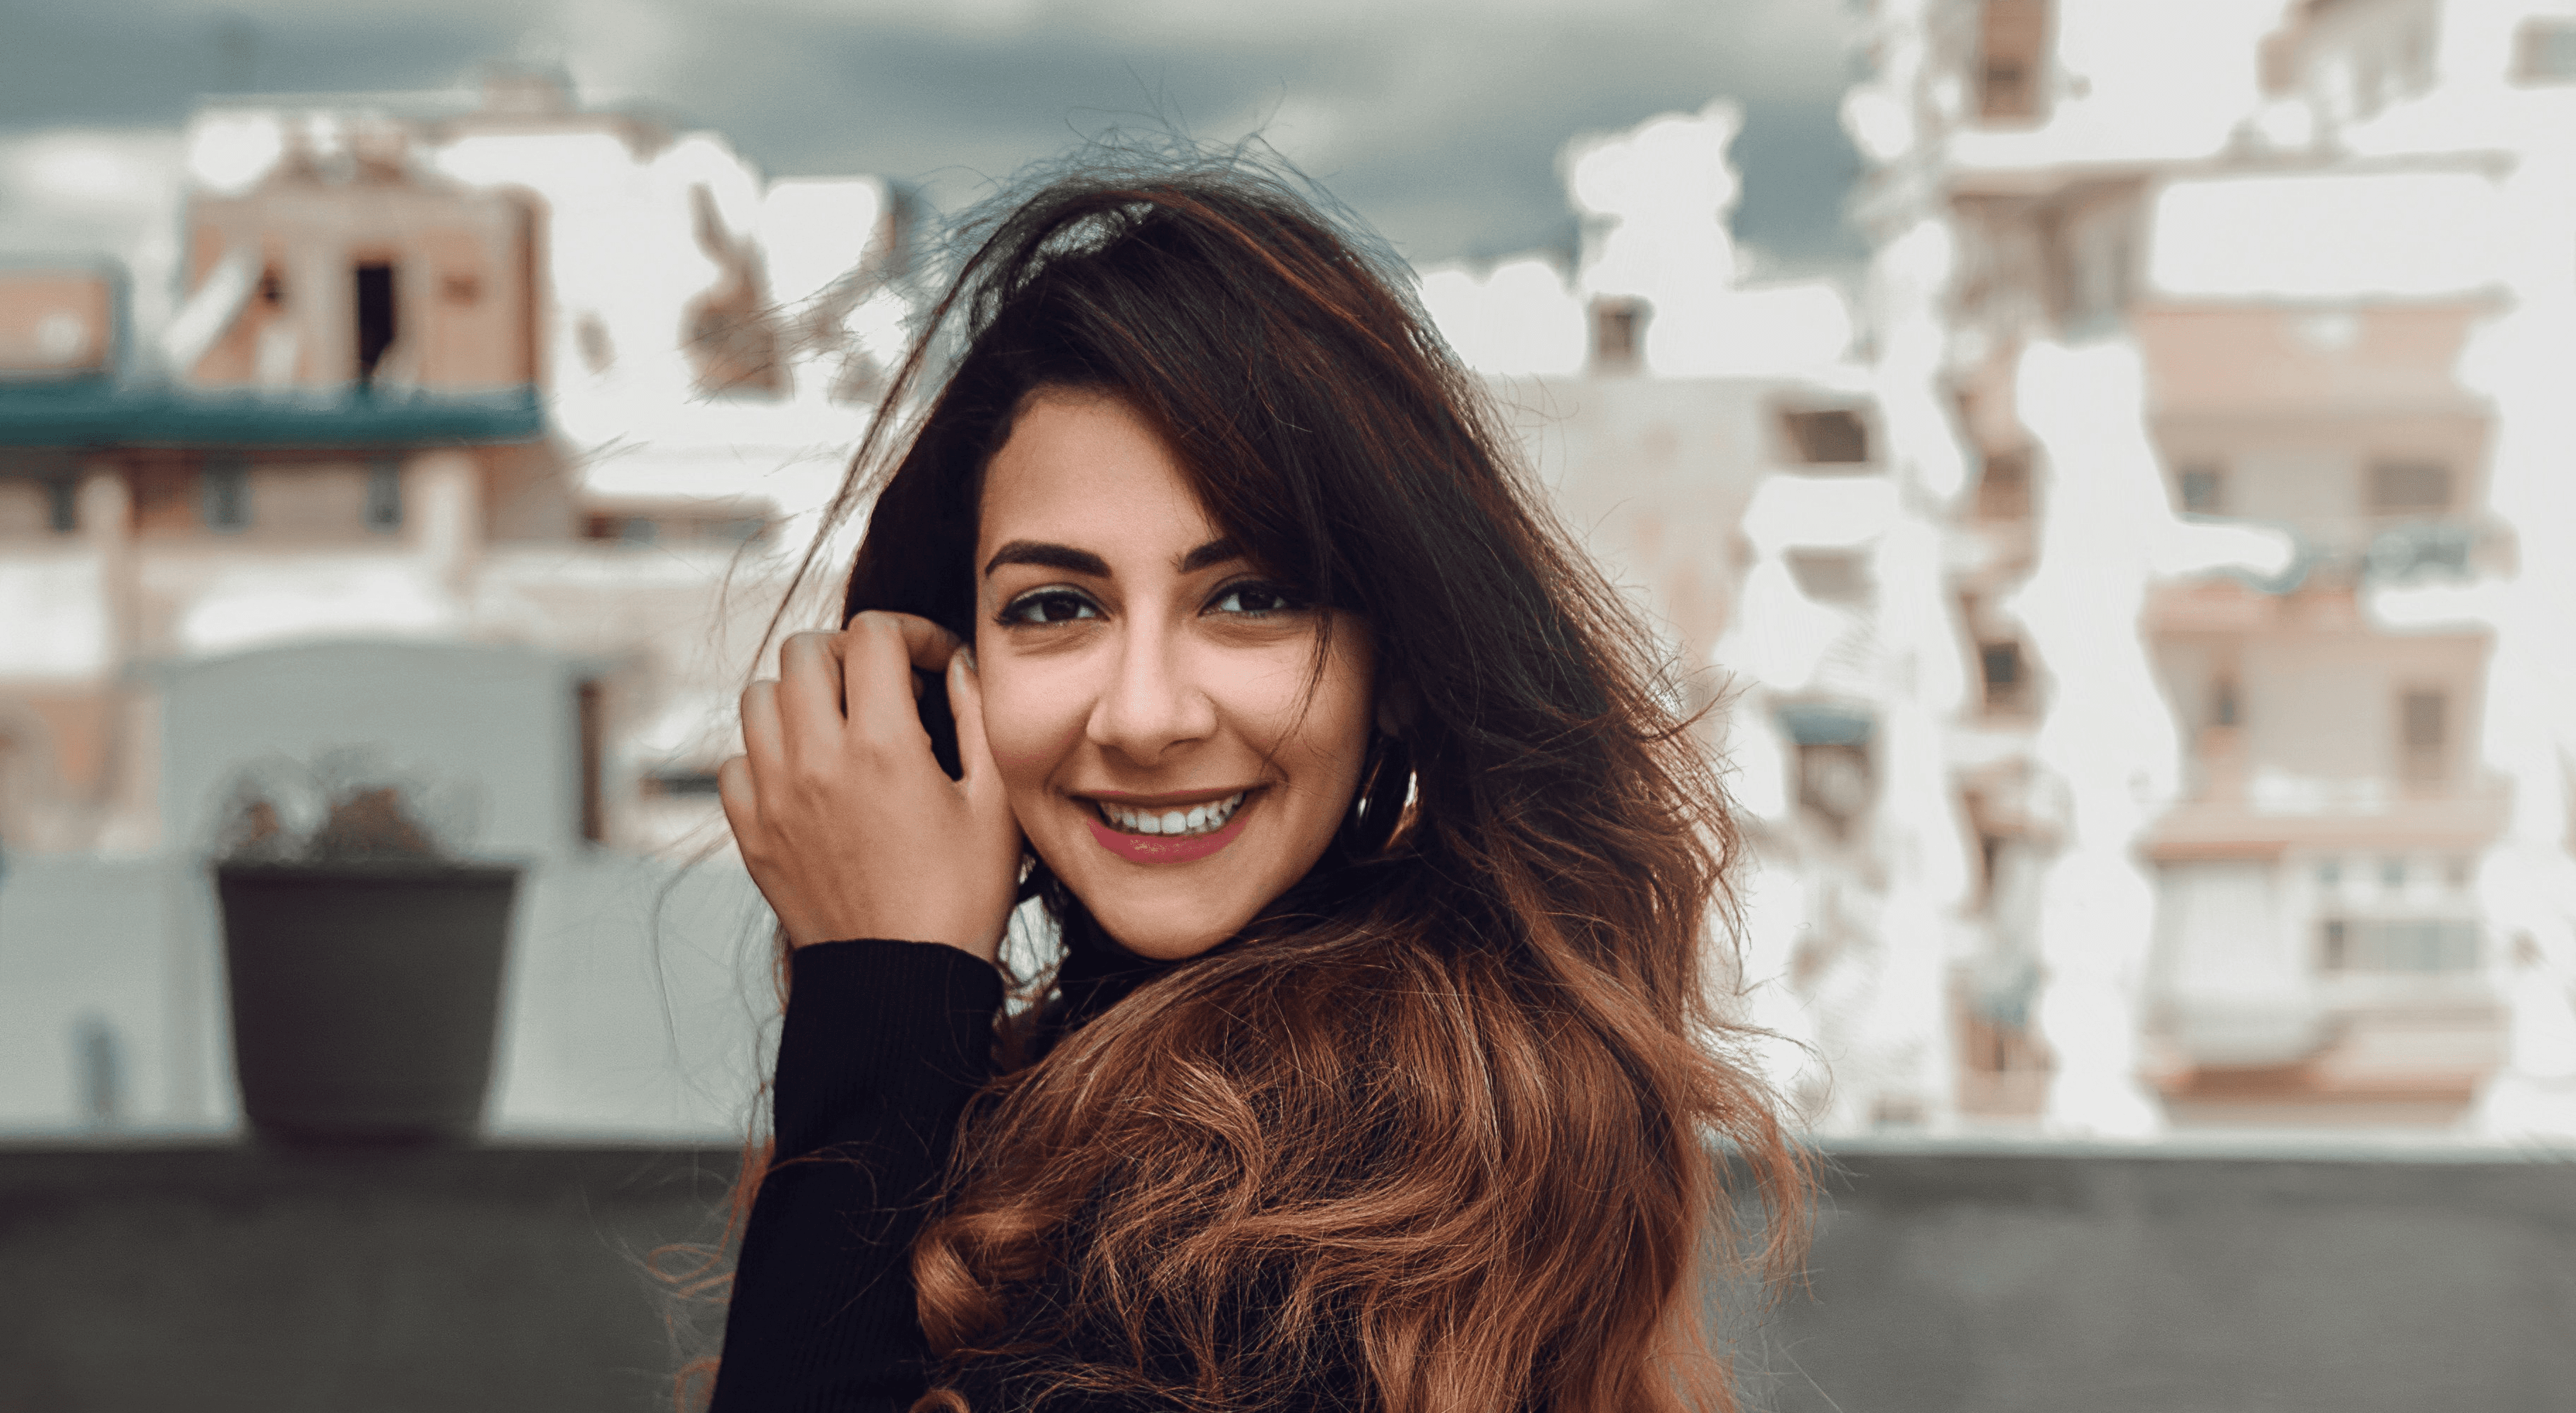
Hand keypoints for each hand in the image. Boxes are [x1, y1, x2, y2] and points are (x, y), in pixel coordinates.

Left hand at [718, 612, 1021, 962]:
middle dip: (850, 653)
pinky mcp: (753, 833)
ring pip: (761, 697)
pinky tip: (810, 773)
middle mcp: (816, 761)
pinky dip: (768, 752)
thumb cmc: (962, 897)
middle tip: (884, 685)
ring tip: (842, 723)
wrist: (902, 981)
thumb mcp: (994, 804)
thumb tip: (959, 665)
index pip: (873, 635)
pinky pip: (736, 760)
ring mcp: (774, 796)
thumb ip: (979, 718)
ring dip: (803, 695)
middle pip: (804, 650)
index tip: (933, 663)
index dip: (911, 633)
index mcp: (883, 746)